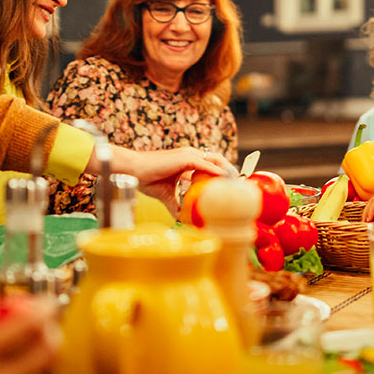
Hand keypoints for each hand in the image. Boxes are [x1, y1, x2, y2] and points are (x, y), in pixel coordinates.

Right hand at [114, 146, 229, 210]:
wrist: (134, 171)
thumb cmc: (147, 179)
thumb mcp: (167, 195)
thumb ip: (176, 205)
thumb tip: (182, 218)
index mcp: (187, 161)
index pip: (210, 164)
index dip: (222, 172)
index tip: (231, 185)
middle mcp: (190, 155)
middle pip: (217, 159)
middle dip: (229, 171)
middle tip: (239, 185)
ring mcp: (188, 155)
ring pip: (215, 160)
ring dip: (227, 170)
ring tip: (235, 183)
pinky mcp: (185, 158)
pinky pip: (205, 164)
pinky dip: (216, 171)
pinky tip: (224, 180)